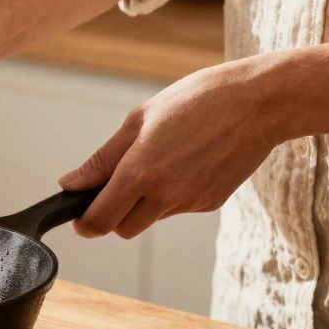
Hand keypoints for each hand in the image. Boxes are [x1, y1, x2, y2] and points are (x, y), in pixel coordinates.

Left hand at [58, 57, 287, 237]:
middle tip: (115, 186)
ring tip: (160, 161)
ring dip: (144, 203)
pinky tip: (186, 163)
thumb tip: (69, 184)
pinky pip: (178, 208)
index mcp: (140, 172)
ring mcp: (191, 202)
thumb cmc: (196, 100)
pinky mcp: (211, 203)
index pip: (100, 220)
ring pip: (151, 218)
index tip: (78, 215)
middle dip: (113, 215)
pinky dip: (172, 194)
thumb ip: (102, 159)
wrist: (259, 102)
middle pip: (123, 229)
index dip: (84, 223)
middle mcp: (165, 195)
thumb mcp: (139, 120)